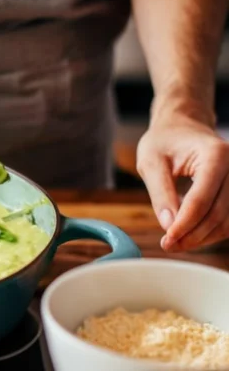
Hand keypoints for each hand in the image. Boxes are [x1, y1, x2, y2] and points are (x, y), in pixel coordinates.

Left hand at [137, 112, 228, 251]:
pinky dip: (210, 231)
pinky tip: (189, 235)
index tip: (167, 240)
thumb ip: (160, 193)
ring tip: (175, 243)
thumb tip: (168, 226)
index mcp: (215, 155)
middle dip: (193, 234)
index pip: (202, 199)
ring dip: (203, 237)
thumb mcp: (150, 162)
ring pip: (228, 221)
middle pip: (219, 213)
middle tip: (168, 246)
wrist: (181, 126)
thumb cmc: (163, 141)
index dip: (185, 224)